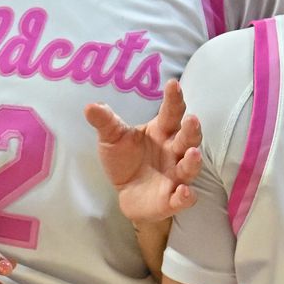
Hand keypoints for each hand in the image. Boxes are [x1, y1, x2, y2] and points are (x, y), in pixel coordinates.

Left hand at [86, 79, 202, 223]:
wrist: (125, 191)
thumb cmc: (125, 158)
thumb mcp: (111, 137)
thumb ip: (105, 121)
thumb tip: (91, 106)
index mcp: (162, 131)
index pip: (171, 112)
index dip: (174, 99)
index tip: (173, 84)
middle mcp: (173, 151)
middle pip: (187, 139)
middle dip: (192, 130)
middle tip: (193, 119)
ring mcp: (175, 175)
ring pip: (189, 167)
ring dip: (193, 161)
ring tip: (192, 153)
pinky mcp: (172, 199)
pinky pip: (183, 198)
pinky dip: (186, 196)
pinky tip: (183, 191)